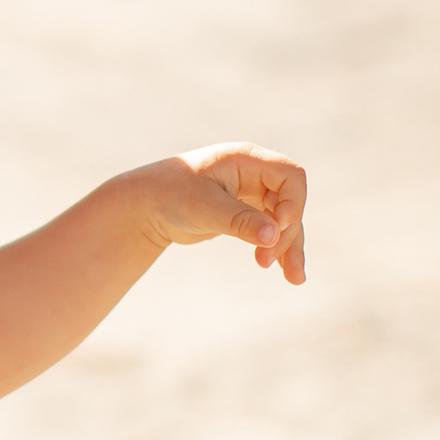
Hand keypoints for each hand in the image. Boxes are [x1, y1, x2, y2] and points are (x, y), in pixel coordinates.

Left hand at [133, 144, 308, 283]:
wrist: (145, 206)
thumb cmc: (169, 195)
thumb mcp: (203, 207)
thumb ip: (240, 220)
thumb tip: (274, 236)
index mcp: (246, 160)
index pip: (290, 177)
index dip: (292, 203)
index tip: (276, 228)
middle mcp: (254, 175)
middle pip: (290, 203)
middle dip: (286, 234)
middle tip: (264, 262)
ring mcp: (252, 195)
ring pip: (284, 221)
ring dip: (289, 248)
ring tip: (294, 279)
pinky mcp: (247, 214)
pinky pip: (272, 231)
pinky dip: (278, 250)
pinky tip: (286, 272)